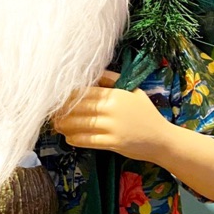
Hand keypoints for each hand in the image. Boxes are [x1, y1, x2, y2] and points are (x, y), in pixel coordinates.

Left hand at [52, 70, 170, 162]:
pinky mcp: (114, 142)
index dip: (68, 97)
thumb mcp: (132, 91)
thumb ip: (112, 80)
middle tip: (52, 114)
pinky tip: (69, 138)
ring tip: (57, 126)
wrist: (161, 138)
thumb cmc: (146, 114)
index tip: (57, 99)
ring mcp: (113, 127)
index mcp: (115, 94)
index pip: (85, 92)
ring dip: (66, 126)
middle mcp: (112, 109)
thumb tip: (93, 71)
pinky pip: (89, 140)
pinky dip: (76, 139)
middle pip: (79, 108)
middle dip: (63, 112)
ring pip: (81, 125)